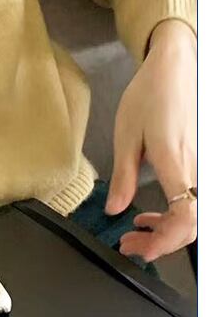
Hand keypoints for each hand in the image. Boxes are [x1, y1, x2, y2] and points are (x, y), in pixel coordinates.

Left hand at [106, 20, 195, 260]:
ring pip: (194, 215)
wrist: (174, 68)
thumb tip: (114, 208)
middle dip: (162, 243)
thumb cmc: (151, 94)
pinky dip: (174, 214)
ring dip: (167, 231)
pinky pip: (193, 199)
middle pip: (192, 224)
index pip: (184, 217)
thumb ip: (123, 177)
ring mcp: (202, 165)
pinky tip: (152, 213)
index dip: (166, 241)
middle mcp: (196, 167)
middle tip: (131, 244)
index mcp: (176, 161)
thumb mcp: (126, 136)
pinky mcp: (201, 163)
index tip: (142, 249)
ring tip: (137, 230)